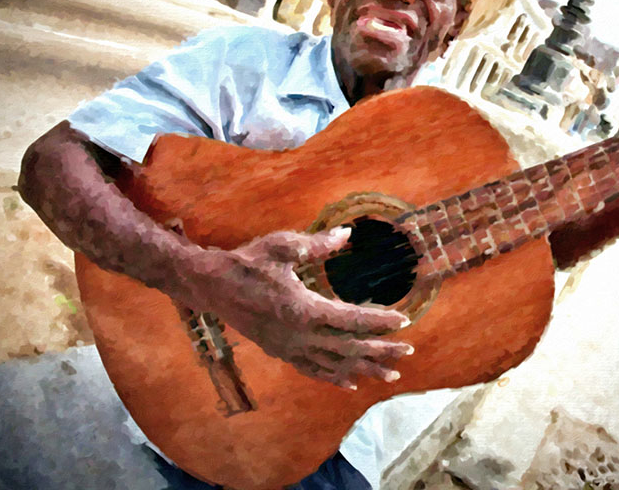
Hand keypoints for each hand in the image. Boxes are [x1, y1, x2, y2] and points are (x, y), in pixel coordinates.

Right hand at [187, 227, 412, 388]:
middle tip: (407, 353)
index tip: (403, 320)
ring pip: (334, 365)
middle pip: (348, 348)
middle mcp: (298, 335)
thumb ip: (317, 244)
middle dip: (380, 351)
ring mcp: (289, 347)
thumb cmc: (248, 262)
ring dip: (364, 369)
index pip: (351, 319)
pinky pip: (312, 370)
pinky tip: (351, 383)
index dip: (379, 321)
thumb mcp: (282, 245)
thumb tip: (347, 234)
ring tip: (390, 374)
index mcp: (303, 309)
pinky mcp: (280, 351)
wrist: (211, 285)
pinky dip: (334, 377)